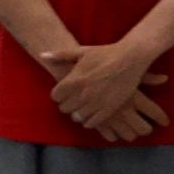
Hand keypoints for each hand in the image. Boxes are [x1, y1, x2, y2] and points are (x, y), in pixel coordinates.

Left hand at [40, 38, 170, 139]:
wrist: (131, 58)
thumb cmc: (106, 53)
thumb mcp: (82, 51)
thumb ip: (60, 55)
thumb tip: (42, 55)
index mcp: (74, 80)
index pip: (55, 96)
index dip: (59, 94)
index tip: (65, 92)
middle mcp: (82, 94)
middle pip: (64, 108)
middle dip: (68, 104)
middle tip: (74, 100)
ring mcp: (96, 102)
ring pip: (77, 116)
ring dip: (78, 113)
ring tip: (83, 108)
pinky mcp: (109, 109)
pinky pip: (92, 122)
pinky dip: (89, 121)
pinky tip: (91, 115)